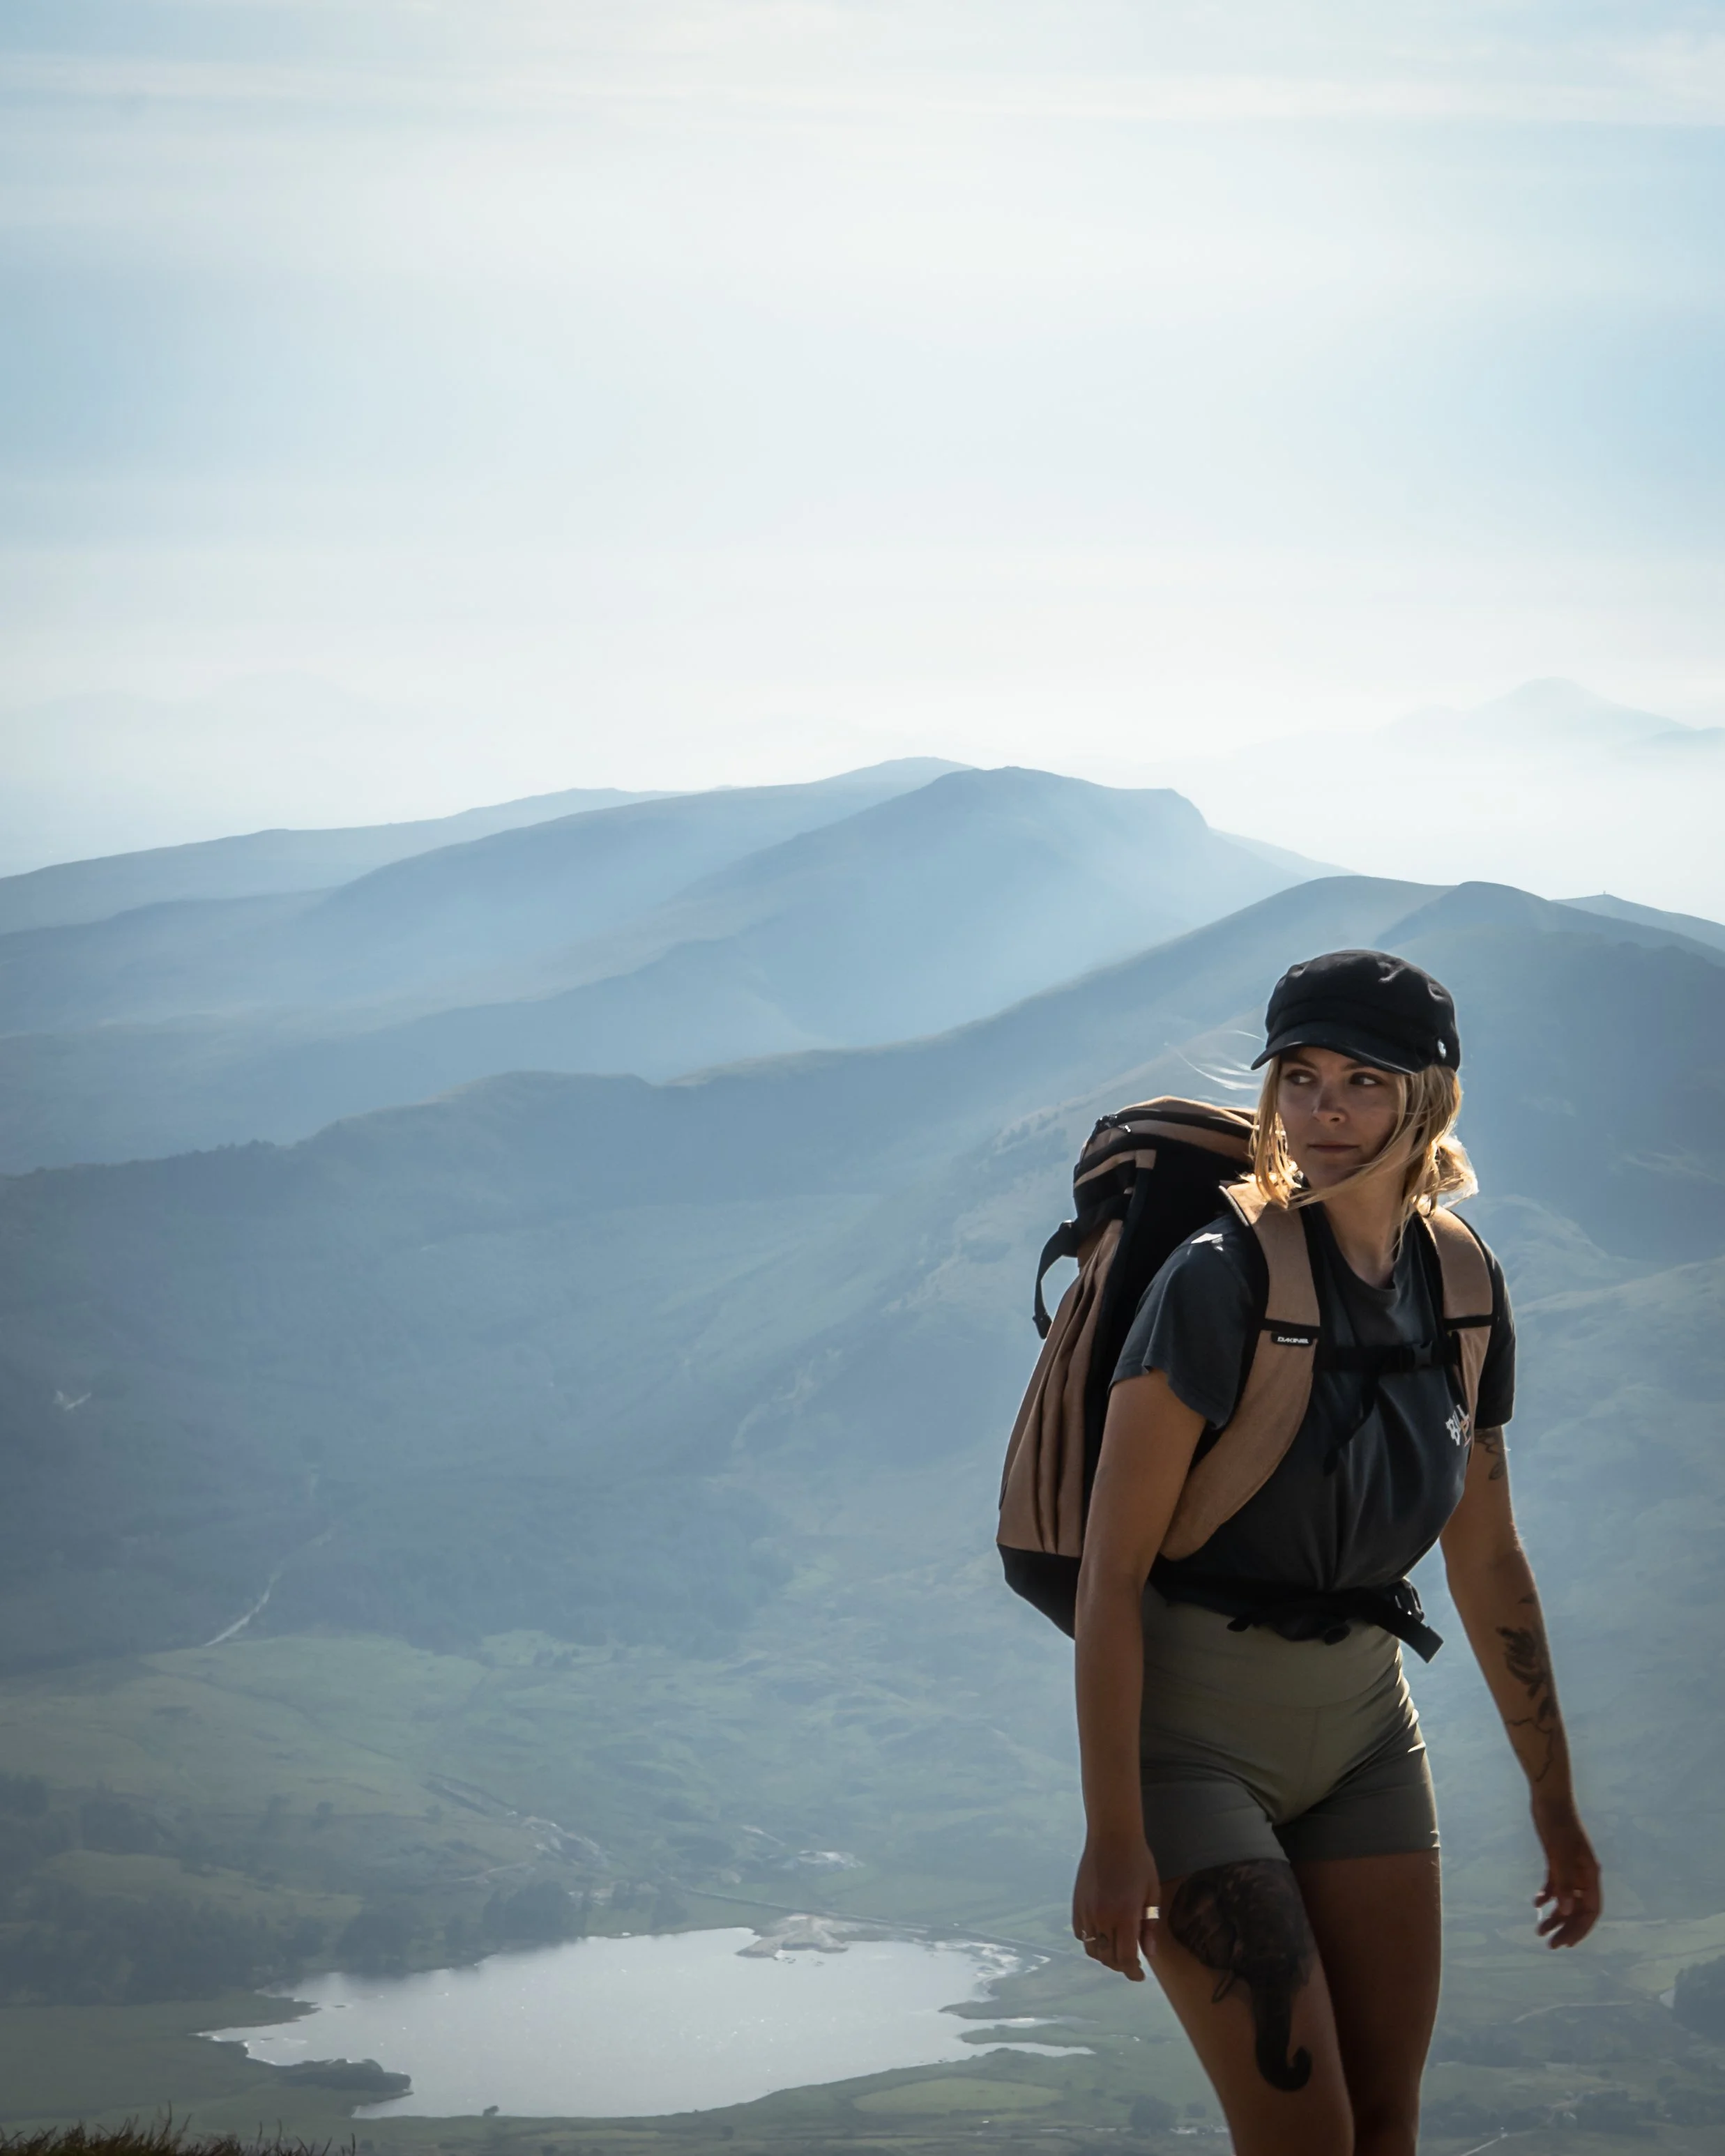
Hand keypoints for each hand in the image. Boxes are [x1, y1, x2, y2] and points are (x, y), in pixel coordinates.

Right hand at [1072, 1831, 1160, 1980]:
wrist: (1112, 1836)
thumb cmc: (1138, 1861)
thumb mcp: (1152, 1893)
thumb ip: (1149, 1925)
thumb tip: (1148, 1953)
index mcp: (1125, 1916)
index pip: (1126, 1958)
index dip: (1132, 1972)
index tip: (1139, 1975)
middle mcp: (1103, 1917)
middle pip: (1108, 1957)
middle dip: (1120, 1965)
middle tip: (1131, 1961)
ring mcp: (1087, 1911)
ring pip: (1092, 1948)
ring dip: (1104, 1955)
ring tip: (1115, 1950)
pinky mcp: (1077, 1903)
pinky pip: (1080, 1933)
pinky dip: (1090, 1940)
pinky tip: (1101, 1934)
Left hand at [1532, 1800, 1601, 1948]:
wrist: (1549, 1798)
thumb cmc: (1557, 1824)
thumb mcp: (1559, 1853)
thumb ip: (1564, 1882)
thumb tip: (1568, 1911)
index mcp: (1590, 1875)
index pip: (1591, 1911)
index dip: (1580, 1929)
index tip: (1566, 1944)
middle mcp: (1583, 1875)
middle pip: (1578, 1909)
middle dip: (1565, 1928)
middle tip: (1548, 1944)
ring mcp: (1570, 1868)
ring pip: (1566, 1899)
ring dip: (1554, 1915)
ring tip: (1539, 1930)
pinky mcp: (1557, 1860)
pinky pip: (1556, 1885)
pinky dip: (1548, 1896)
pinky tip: (1536, 1903)